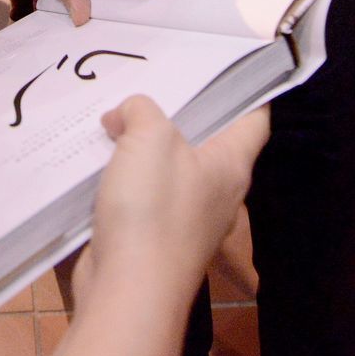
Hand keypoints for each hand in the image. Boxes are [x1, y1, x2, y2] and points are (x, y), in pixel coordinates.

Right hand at [74, 97, 268, 301]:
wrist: (129, 290)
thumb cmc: (154, 207)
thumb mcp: (150, 137)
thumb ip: (141, 111)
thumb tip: (122, 118)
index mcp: (231, 165)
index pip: (256, 118)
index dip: (247, 89)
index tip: (226, 64)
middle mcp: (218, 193)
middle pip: (208, 141)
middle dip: (181, 113)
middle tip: (151, 82)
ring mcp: (187, 221)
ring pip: (171, 169)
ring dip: (145, 147)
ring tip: (116, 116)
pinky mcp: (155, 240)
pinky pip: (145, 196)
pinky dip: (126, 177)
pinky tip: (99, 161)